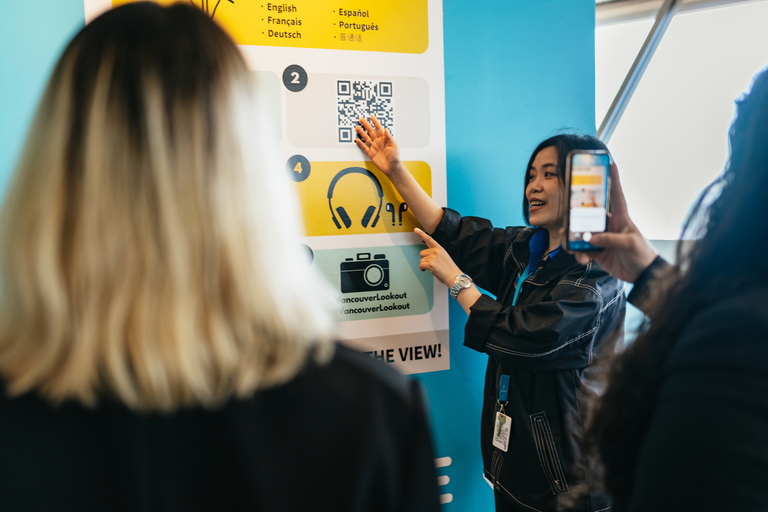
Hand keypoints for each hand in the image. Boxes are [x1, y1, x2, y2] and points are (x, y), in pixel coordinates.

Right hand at [355, 115, 401, 176]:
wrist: (392, 168)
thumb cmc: (395, 157)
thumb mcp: (394, 146)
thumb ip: (389, 137)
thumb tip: (386, 129)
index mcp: (385, 139)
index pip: (379, 128)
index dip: (375, 122)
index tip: (371, 117)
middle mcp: (378, 142)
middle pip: (371, 132)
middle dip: (366, 125)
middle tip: (361, 119)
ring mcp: (374, 147)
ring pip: (366, 138)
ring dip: (362, 133)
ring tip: (357, 127)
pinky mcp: (371, 154)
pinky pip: (364, 147)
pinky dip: (361, 144)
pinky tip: (357, 140)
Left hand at [413, 228, 462, 287]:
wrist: (454, 276)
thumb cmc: (449, 268)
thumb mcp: (444, 256)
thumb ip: (435, 253)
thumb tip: (426, 255)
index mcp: (439, 248)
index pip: (429, 239)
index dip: (421, 234)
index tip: (416, 229)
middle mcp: (436, 251)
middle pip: (422, 253)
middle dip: (425, 259)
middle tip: (433, 264)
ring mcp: (433, 257)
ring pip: (421, 260)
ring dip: (425, 265)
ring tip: (434, 268)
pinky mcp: (430, 264)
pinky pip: (421, 265)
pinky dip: (422, 269)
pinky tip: (428, 270)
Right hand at [570, 163, 657, 282]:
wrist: (643, 275)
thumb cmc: (642, 253)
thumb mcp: (628, 244)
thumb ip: (609, 239)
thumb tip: (589, 237)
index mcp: (621, 217)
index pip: (616, 194)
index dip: (613, 179)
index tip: (609, 163)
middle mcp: (609, 225)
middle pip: (589, 214)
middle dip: (576, 214)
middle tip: (567, 214)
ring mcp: (602, 238)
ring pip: (582, 233)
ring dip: (574, 238)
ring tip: (569, 243)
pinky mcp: (598, 252)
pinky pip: (583, 250)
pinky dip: (579, 254)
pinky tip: (582, 259)